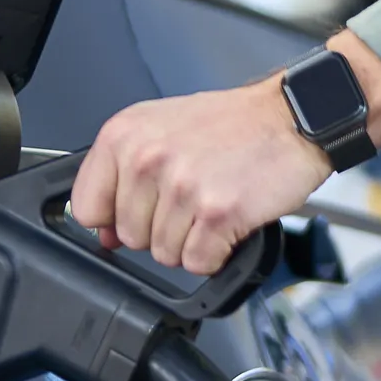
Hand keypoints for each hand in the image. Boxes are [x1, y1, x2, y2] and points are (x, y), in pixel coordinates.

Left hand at [72, 80, 333, 275]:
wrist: (292, 117)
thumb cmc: (233, 124)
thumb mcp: (163, 132)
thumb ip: (124, 177)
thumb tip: (104, 232)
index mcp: (124, 135)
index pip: (87, 207)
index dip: (115, 217)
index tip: (141, 207)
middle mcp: (147, 158)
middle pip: (129, 237)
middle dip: (161, 229)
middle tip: (193, 197)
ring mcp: (182, 187)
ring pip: (164, 255)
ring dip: (193, 241)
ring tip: (214, 204)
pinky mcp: (218, 212)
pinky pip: (199, 263)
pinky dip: (218, 253)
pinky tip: (230, 221)